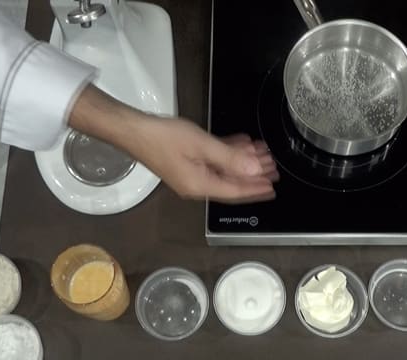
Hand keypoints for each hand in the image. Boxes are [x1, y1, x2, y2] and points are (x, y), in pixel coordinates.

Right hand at [68, 84, 278, 202]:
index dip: (255, 189)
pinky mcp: (186, 164)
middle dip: (252, 175)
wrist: (133, 131)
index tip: (273, 187)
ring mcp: (190, 175)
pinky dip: (226, 155)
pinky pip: (212, 163)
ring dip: (241, 162)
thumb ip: (229, 158)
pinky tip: (238, 145)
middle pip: (231, 182)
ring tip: (259, 154)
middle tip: (271, 167)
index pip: (235, 191)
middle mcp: (196, 185)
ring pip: (223, 171)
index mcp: (200, 185)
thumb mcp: (201, 145)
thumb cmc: (163, 137)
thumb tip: (253, 170)